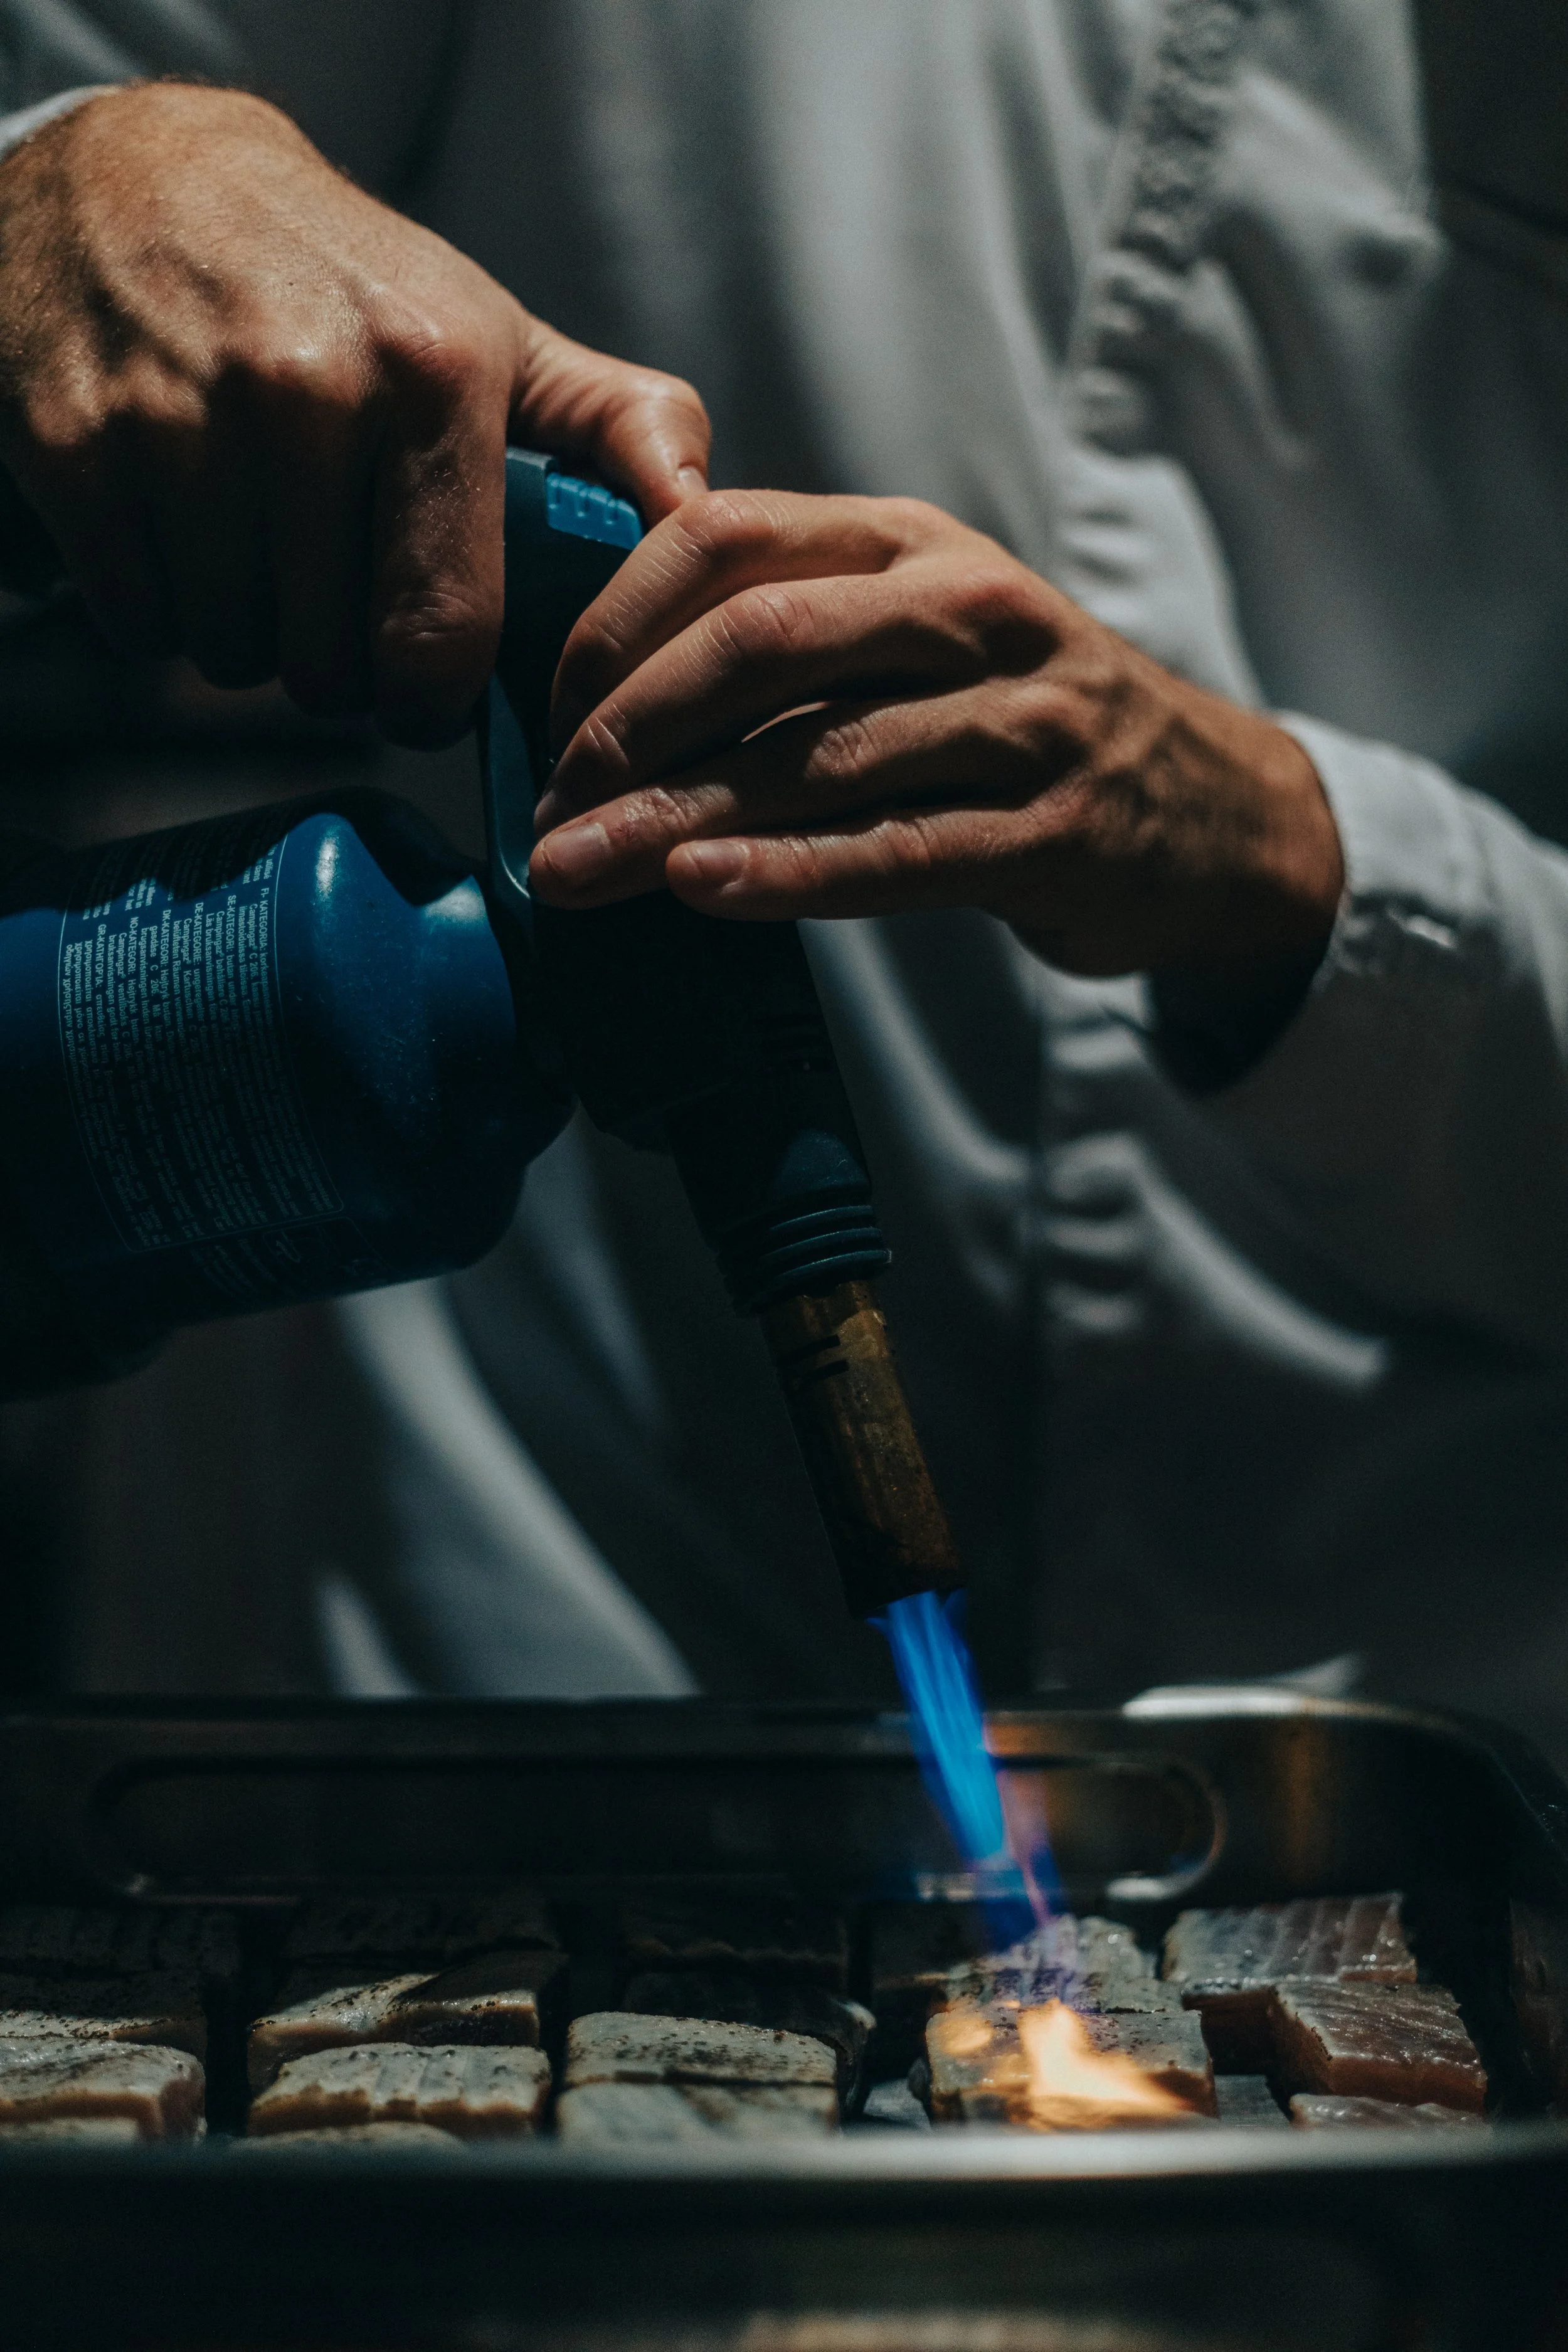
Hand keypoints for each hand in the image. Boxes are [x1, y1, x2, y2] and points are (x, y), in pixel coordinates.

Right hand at [0, 84, 709, 743]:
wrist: (147, 180)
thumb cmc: (350, 286)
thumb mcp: (499, 336)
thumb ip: (620, 428)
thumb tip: (705, 517)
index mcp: (436, 373)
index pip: (443, 634)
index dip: (432, 696)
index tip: (422, 685)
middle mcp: (310, 386)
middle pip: (330, 668)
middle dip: (338, 669)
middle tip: (333, 602)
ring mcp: (183, 412)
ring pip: (233, 652)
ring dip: (251, 637)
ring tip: (263, 551)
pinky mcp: (80, 442)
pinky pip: (140, 619)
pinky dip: (161, 606)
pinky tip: (186, 531)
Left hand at [530, 491, 1342, 992]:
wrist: (1212, 811)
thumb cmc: (1018, 725)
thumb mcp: (918, 635)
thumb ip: (792, 638)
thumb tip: (604, 698)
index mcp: (910, 544)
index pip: (727, 538)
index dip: (614, 621)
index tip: (549, 709)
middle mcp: (969, 610)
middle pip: (760, 643)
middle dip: (628, 727)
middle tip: (551, 806)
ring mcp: (1024, 721)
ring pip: (818, 758)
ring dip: (676, 820)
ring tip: (577, 872)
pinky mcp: (1054, 834)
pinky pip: (898, 852)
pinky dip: (788, 873)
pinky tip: (700, 891)